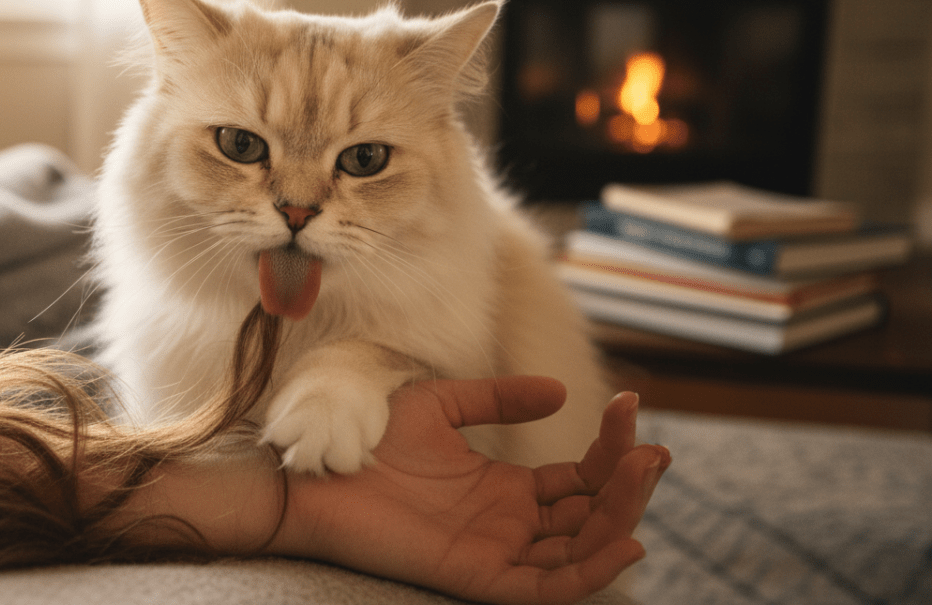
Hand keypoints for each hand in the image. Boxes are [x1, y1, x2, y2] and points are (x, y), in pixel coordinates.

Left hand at [274, 376, 669, 604]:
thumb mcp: (442, 406)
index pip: (581, 478)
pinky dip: (592, 572)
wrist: (321, 466)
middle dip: (630, 484)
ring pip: (582, 550)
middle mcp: (511, 524)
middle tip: (654, 448)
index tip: (630, 405)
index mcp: (506, 489)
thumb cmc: (369, 438)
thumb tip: (563, 391)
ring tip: (643, 472)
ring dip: (622, 517)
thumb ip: (498, 398)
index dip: (613, 448)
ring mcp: (499, 551)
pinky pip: (550, 588)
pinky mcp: (481, 576)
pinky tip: (625, 541)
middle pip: (592, 515)